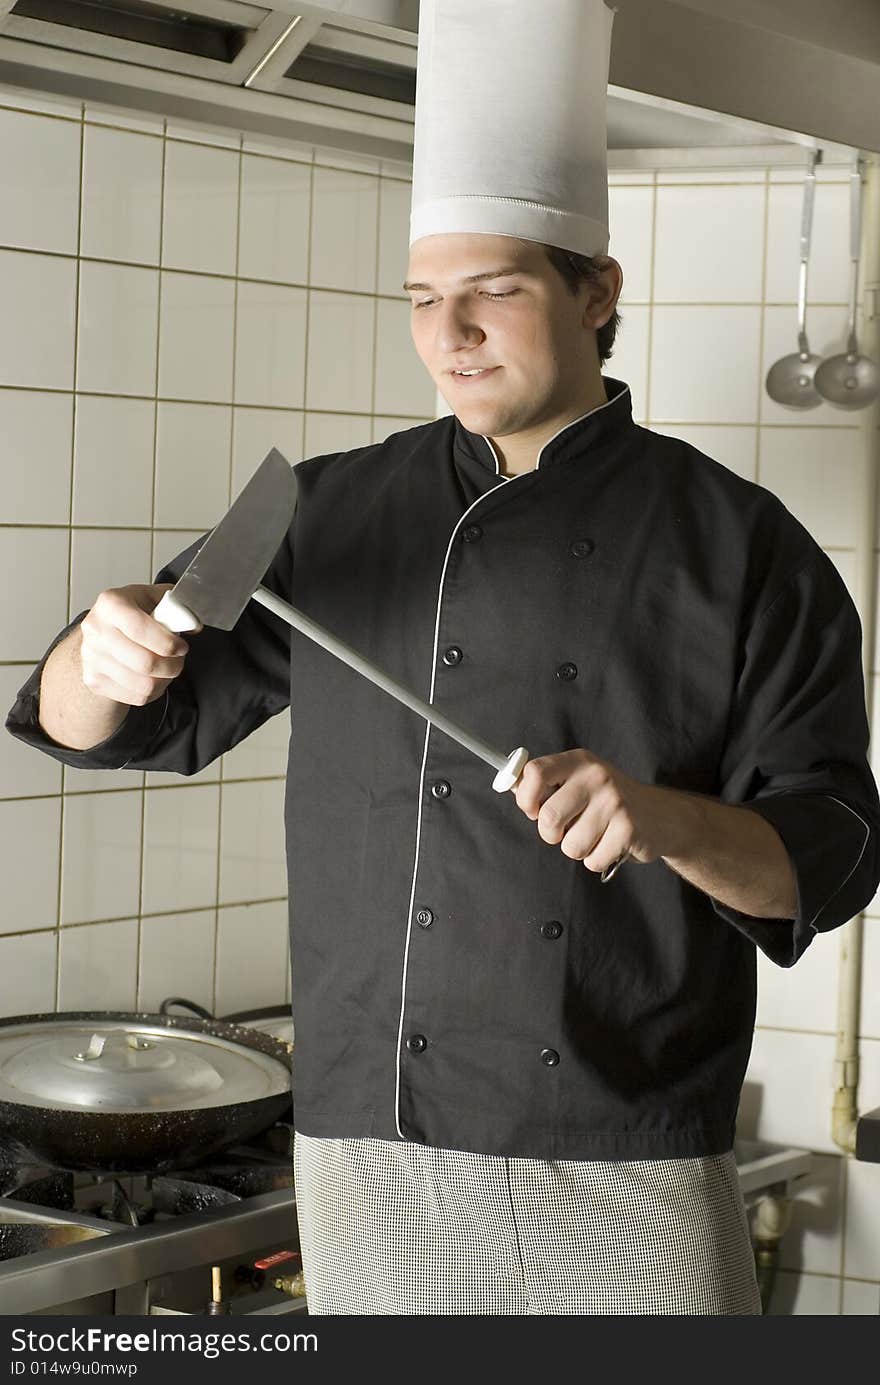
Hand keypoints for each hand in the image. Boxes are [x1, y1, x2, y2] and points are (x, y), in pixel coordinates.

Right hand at [79, 583, 200, 707]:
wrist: (102, 632)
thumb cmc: (131, 614)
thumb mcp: (152, 597)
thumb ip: (175, 604)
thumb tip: (190, 623)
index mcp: (111, 604)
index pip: (140, 629)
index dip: (167, 643)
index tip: (181, 647)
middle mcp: (97, 631)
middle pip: (145, 663)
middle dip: (172, 666)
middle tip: (178, 660)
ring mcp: (93, 658)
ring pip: (144, 685)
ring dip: (165, 680)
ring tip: (167, 668)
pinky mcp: (95, 681)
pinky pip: (137, 697)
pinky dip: (153, 691)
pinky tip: (154, 678)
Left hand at [512, 749, 685, 875]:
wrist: (661, 816)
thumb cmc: (608, 801)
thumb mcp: (579, 781)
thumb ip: (546, 784)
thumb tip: (508, 783)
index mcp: (578, 761)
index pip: (535, 773)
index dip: (526, 799)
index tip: (533, 810)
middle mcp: (596, 776)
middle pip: (548, 817)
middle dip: (551, 834)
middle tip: (565, 831)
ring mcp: (614, 802)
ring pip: (570, 845)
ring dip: (577, 849)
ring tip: (595, 835)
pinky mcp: (628, 830)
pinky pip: (592, 860)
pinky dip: (597, 859)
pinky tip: (611, 844)